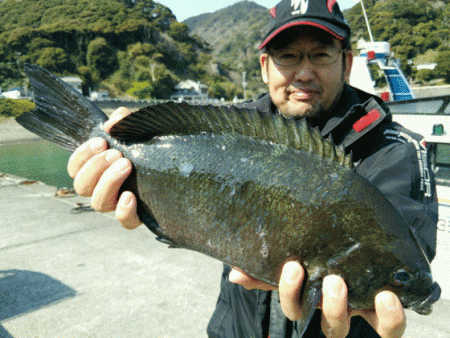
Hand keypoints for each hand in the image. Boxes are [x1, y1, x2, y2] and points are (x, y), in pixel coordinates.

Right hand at [67, 107, 141, 228]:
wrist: (178, 167)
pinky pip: (125, 221)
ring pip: (98, 203)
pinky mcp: (138, 215)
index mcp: (98, 169)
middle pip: (81, 186)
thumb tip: (115, 120)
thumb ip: (125, 121)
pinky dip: (124, 211)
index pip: (75, 167)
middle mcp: (104, 188)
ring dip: (108, 182)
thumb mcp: (138, 129)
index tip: (102, 142)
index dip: (82, 155)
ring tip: (126, 165)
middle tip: (116, 154)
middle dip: (95, 167)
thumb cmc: (151, 146)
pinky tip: (131, 196)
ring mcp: (119, 203)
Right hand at [229, 262, 405, 337]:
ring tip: (345, 283)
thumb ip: (265, 269)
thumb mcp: (298, 259)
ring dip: (344, 310)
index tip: (293, 266)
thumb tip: (234, 274)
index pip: (294, 307)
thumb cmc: (324, 257)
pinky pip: (390, 329)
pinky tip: (386, 295)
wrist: (367, 249)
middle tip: (330, 279)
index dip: (290, 292)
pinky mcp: (386, 316)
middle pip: (325, 324)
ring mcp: (358, 314)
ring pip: (347, 329)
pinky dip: (390, 317)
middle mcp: (333, 312)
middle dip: (326, 305)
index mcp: (311, 299)